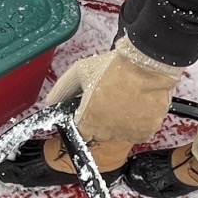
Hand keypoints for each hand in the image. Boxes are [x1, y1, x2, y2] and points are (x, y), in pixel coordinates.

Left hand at [46, 37, 179, 145]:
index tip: (93, 105)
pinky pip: (139, 131)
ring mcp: (127, 134)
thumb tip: (50, 102)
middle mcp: (106, 133)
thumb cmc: (115, 66)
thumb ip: (62, 89)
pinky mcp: (146, 131)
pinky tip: (138, 104)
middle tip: (110, 97)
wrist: (147, 63)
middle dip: (103, 118)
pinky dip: (139, 121)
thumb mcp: (80, 72)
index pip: (81, 130)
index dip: (86, 116)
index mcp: (87, 122)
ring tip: (126, 98)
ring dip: (121, 120)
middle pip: (100, 132)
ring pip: (120, 132)